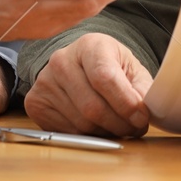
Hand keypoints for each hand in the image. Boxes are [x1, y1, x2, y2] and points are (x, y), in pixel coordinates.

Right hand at [24, 33, 152, 138]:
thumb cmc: (109, 66)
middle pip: (92, 106)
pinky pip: (67, 132)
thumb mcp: (131, 68)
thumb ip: (142, 88)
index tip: (142, 117)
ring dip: (106, 132)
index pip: (105, 78)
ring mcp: (44, 82)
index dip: (126, 103)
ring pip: (81, 124)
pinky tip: (97, 125)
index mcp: (89, 45)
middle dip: (119, 124)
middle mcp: (62, 60)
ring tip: (118, 126)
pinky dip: (88, 136)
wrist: (79, 64)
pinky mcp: (35, 103)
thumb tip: (145, 111)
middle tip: (134, 128)